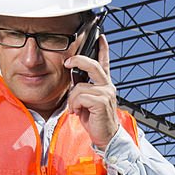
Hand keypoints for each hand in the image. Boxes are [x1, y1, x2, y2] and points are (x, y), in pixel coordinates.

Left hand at [64, 35, 118, 149]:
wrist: (105, 137)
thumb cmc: (95, 120)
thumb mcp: (87, 101)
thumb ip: (83, 89)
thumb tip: (74, 80)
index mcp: (104, 85)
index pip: (104, 63)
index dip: (103, 49)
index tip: (100, 37)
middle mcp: (107, 86)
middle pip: (92, 65)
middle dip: (78, 61)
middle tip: (67, 63)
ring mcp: (106, 93)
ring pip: (80, 86)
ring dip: (73, 99)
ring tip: (76, 109)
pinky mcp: (101, 102)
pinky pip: (80, 96)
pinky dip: (75, 105)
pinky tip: (78, 112)